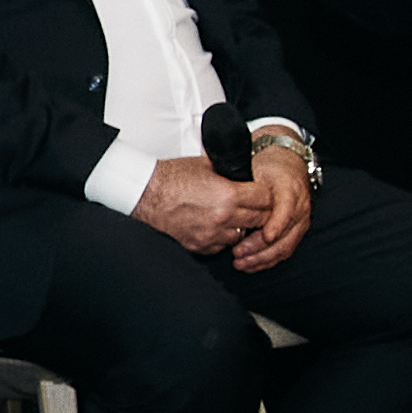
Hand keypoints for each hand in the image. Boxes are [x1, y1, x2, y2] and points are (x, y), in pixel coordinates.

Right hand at [131, 158, 264, 257]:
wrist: (144, 194)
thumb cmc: (170, 177)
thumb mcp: (206, 165)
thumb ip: (230, 172)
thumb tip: (246, 173)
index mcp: (228, 194)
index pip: (266, 198)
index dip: (267, 194)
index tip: (263, 193)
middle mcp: (223, 217)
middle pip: (261, 219)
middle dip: (261, 211)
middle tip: (255, 205)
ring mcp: (212, 235)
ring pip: (244, 235)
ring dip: (243, 227)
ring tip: (234, 216)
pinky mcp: (201, 246)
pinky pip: (223, 246)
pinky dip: (223, 237)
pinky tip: (216, 226)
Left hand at [229, 152, 314, 272]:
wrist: (287, 163)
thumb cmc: (271, 166)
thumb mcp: (260, 167)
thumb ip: (251, 184)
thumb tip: (232, 194)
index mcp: (291, 192)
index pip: (286, 211)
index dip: (276, 224)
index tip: (265, 235)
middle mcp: (299, 209)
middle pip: (285, 235)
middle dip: (262, 248)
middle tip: (239, 253)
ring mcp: (299, 223)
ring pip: (285, 247)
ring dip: (263, 259)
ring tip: (241, 263)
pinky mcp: (295, 232)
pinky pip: (284, 250)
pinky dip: (268, 260)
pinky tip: (252, 265)